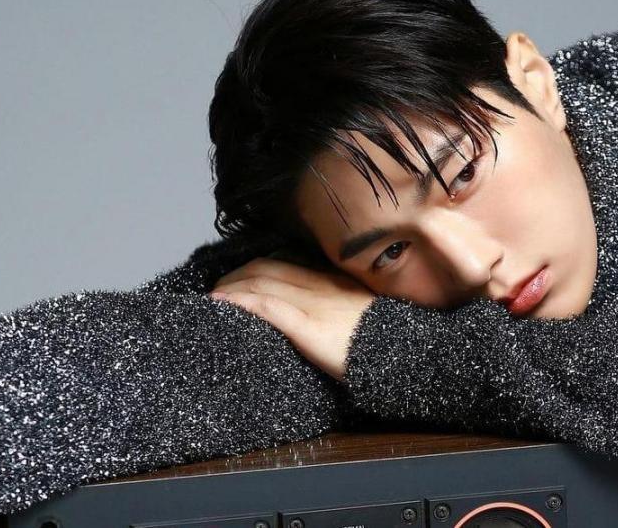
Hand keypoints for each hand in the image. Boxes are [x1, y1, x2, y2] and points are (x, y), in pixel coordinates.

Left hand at [209, 257, 376, 381]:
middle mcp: (318, 286)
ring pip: (261, 282)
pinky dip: (240, 300)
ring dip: (230, 287)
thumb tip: (320, 319)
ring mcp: (312, 303)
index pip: (282, 264)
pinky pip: (267, 305)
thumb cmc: (383, 341)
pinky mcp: (307, 325)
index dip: (253, 269)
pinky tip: (222, 304)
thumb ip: (337, 310)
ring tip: (212, 298)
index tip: (236, 279)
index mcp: (331, 283)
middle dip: (235, 276)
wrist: (405, 353)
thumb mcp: (360, 316)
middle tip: (216, 290)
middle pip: (265, 269)